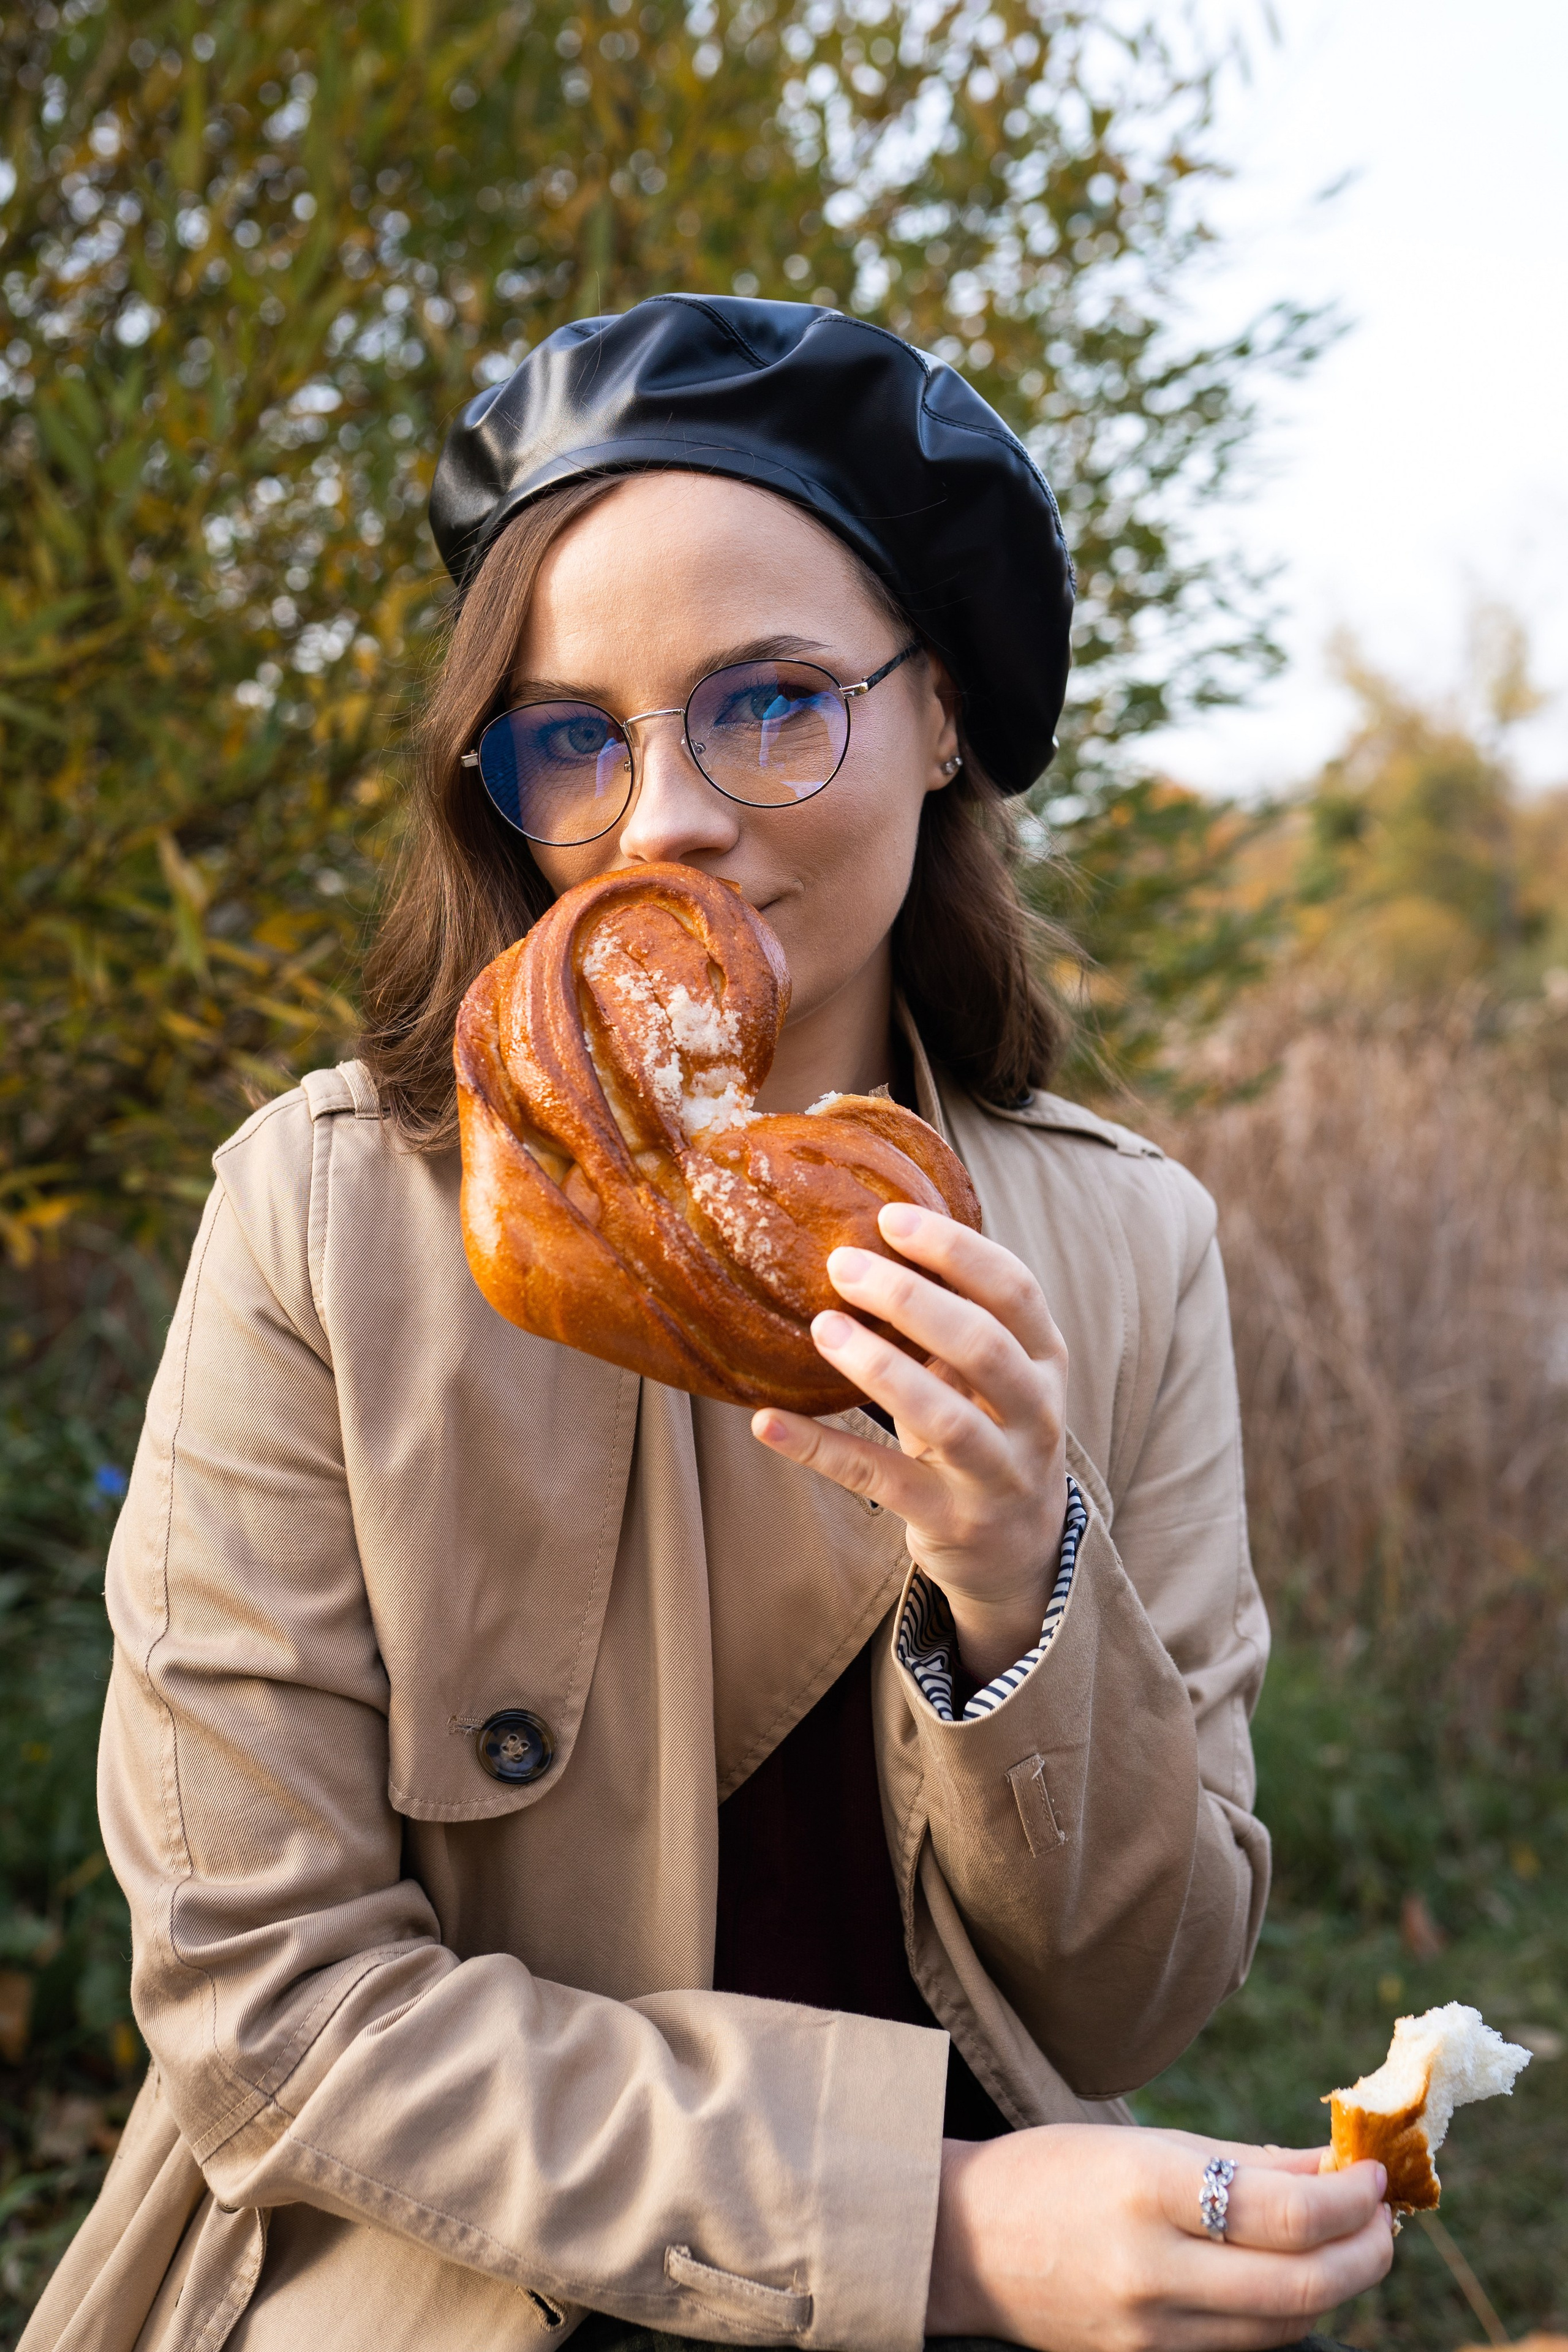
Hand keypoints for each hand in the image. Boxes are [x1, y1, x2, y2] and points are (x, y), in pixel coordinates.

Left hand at [751, 1202, 1069, 1682]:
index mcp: (1045, 1360)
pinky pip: (881, 1480)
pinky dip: (821, 1450)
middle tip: (841, 1265)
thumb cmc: (988, 1432)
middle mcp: (1036, 1415)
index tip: (890, 1218)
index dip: (957, 1250)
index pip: (1015, 1290)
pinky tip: (768, 1422)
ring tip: (822, 1328)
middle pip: (984, 1346)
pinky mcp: (954, 1522)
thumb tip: (865, 1244)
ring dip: (880, 1368)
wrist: (1020, 1549)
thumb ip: (951, 1322)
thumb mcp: (990, 1376)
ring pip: (946, 1419)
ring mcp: (1000, 1474)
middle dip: (912, 1300)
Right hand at [926, 2125, 1393, 2351]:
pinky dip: (1286, 2313)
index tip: (1373, 2174)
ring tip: (1352, 2243)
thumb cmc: (1051, 2173)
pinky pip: (1244, 2346)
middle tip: (1384, 2217)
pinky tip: (1294, 2277)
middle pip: (1301, 2283)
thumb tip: (1335, 2163)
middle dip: (1366, 2251)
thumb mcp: (1142, 2144)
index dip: (1348, 2197)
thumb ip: (1245, 2159)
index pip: (1284, 2209)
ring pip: (1284, 2325)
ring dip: (1338, 2285)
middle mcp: (1152, 2269)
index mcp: (1147, 2190)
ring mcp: (1150, 2331)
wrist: (961, 2244)